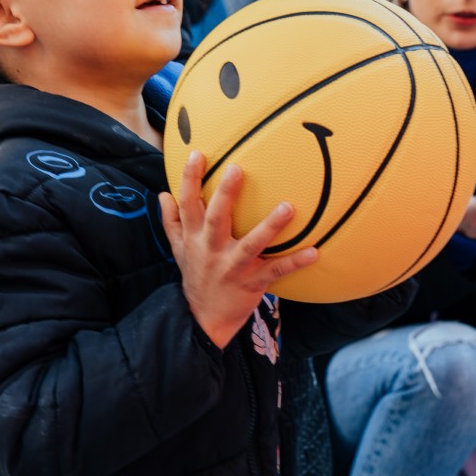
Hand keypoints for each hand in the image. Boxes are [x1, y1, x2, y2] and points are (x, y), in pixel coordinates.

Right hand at [160, 152, 317, 348]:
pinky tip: (313, 252)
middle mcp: (211, 250)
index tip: (197, 155)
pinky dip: (294, 263)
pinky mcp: (252, 284)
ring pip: (250, 244)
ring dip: (270, 226)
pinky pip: (275, 271)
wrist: (203, 320)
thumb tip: (163, 195)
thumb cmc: (196, 278)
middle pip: (216, 218)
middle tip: (237, 169)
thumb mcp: (179, 251)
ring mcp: (232, 267)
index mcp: (194, 239)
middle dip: (226, 194)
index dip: (189, 180)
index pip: (188, 204)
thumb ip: (172, 222)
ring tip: (288, 207)